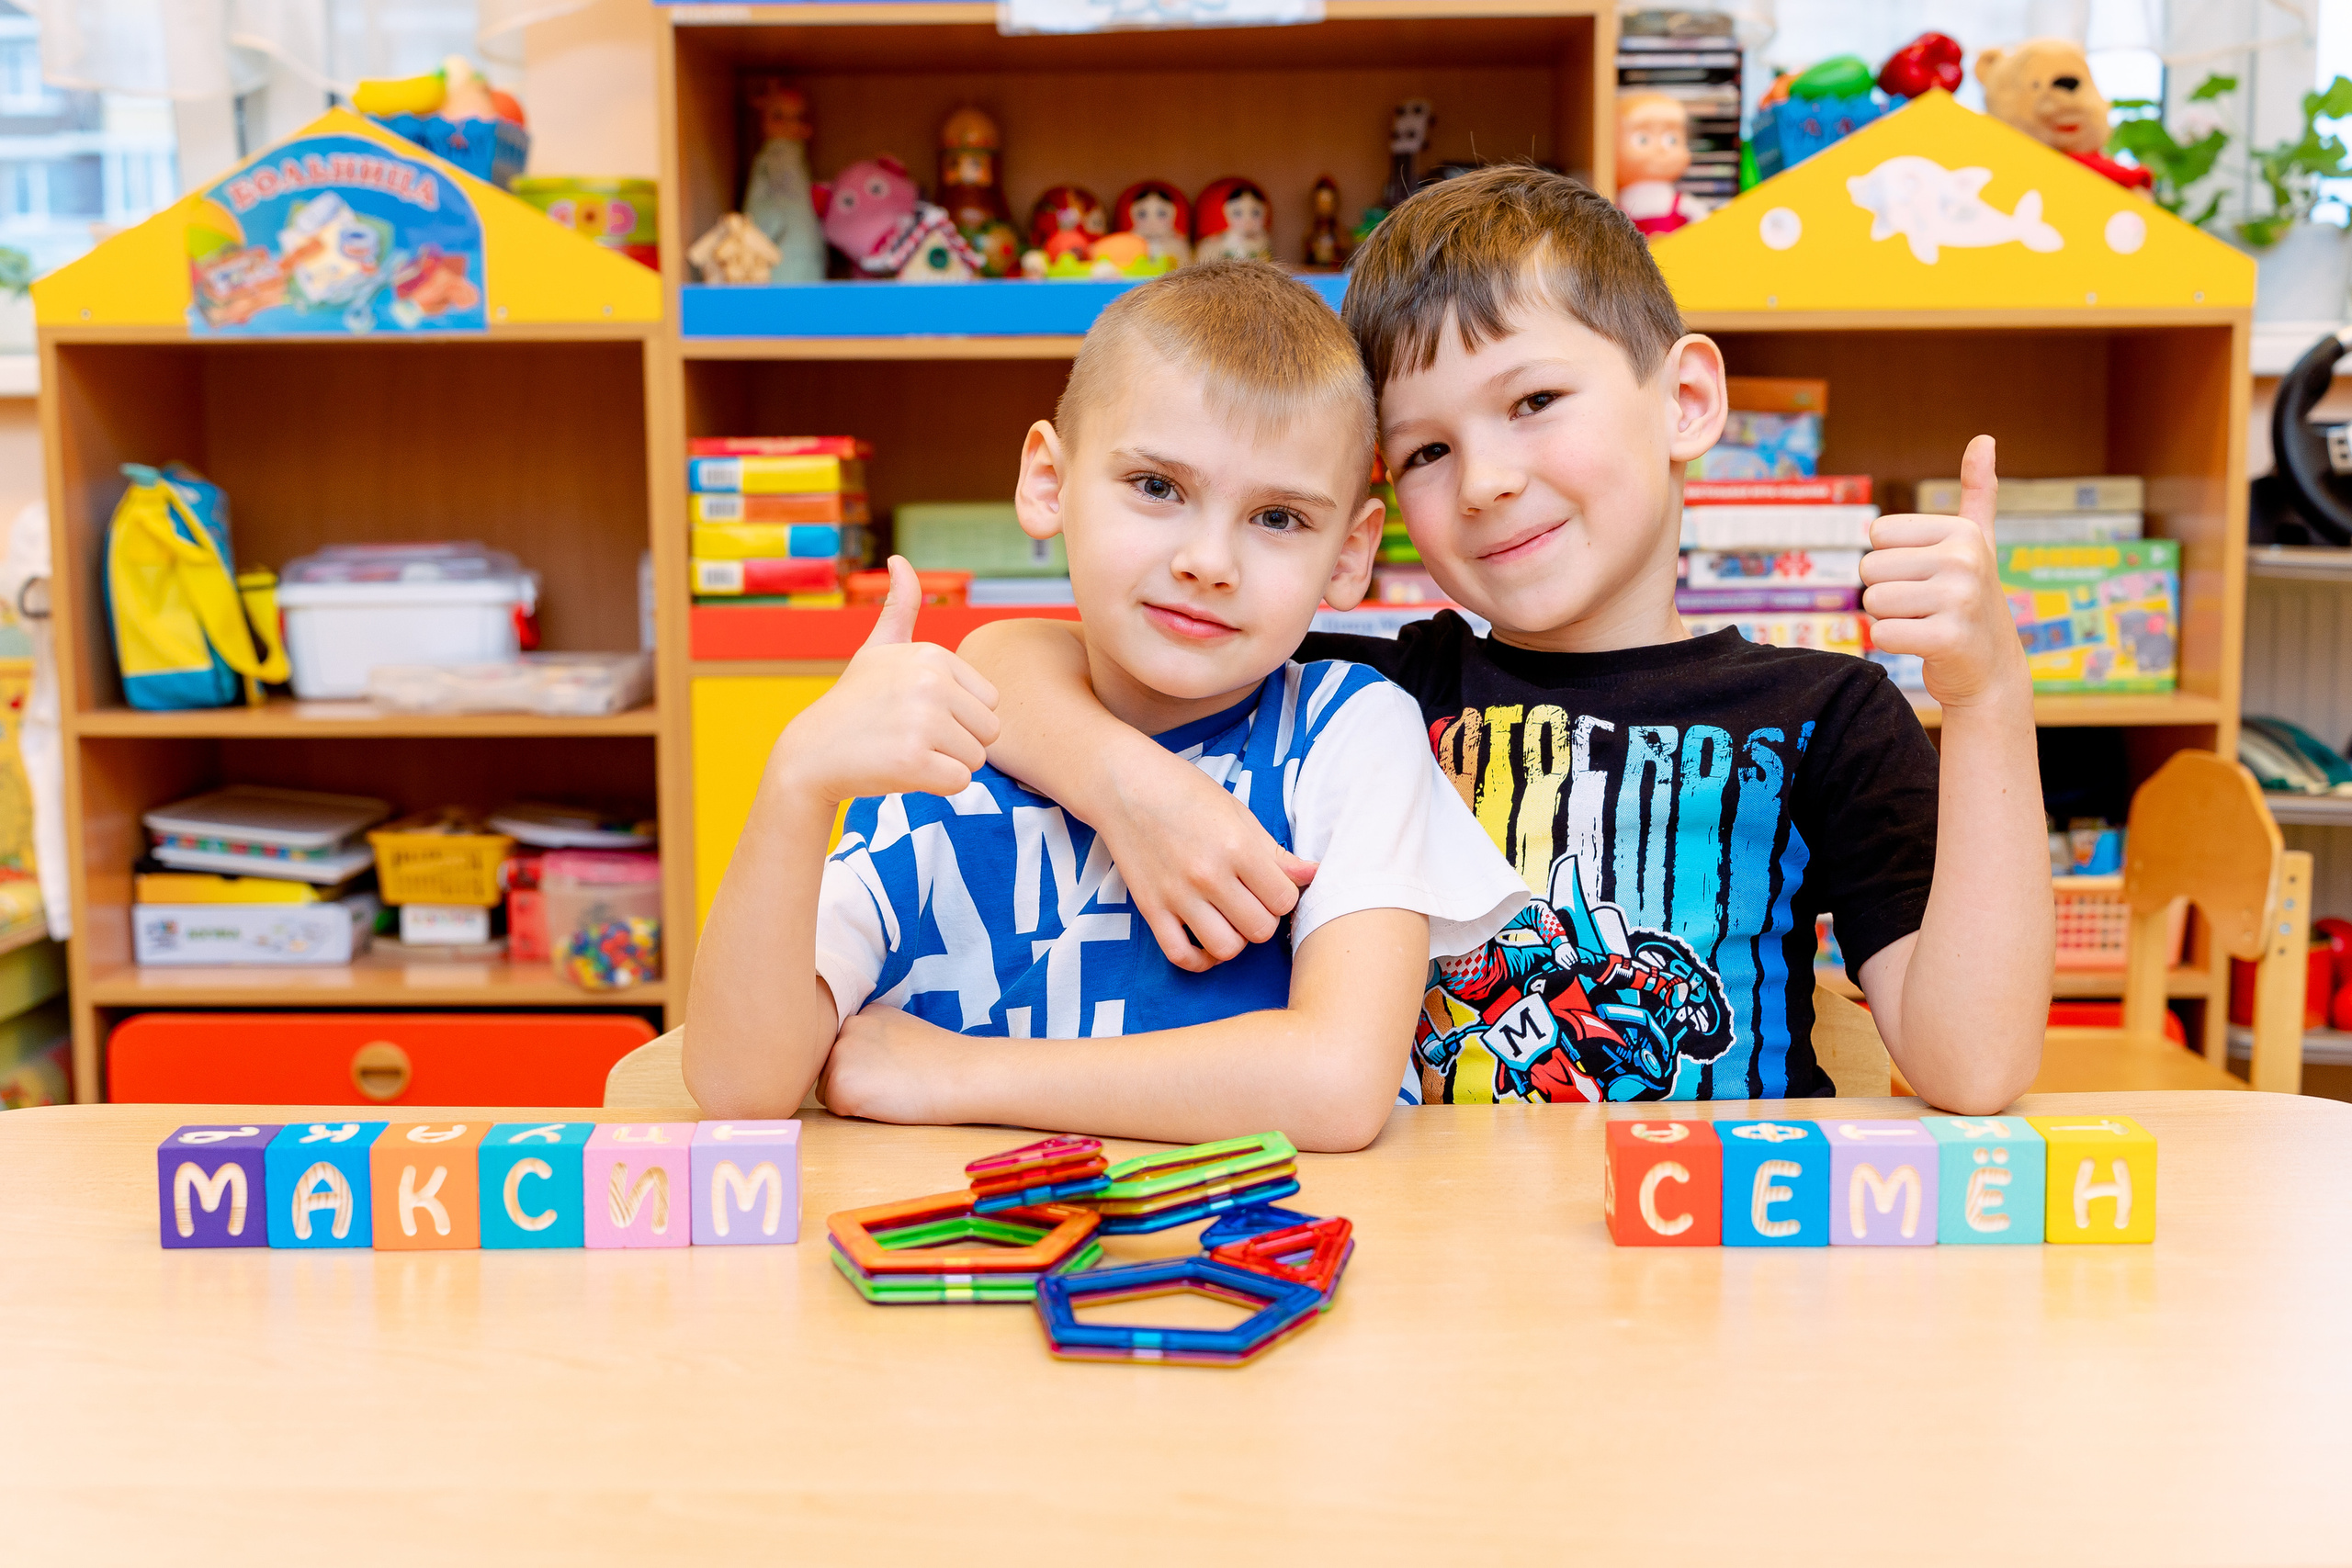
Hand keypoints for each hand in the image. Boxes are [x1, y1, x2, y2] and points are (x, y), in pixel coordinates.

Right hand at [772, 556, 1001, 802]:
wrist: (810, 754)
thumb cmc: (854, 703)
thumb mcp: (877, 649)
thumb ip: (899, 607)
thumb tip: (899, 559)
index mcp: (932, 655)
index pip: (989, 701)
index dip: (959, 716)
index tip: (916, 713)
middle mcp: (930, 682)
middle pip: (989, 731)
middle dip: (957, 743)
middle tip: (912, 737)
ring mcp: (922, 721)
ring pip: (976, 759)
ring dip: (946, 764)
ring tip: (905, 750)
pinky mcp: (914, 761)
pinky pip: (959, 783)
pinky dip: (935, 786)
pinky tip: (901, 771)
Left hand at [817, 1004, 961, 1123]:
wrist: (962, 1075)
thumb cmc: (943, 1061)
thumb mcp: (904, 1031)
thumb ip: (875, 1038)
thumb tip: (858, 1061)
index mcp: (864, 1014)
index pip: (845, 1048)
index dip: (868, 1067)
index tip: (894, 1069)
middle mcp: (847, 1027)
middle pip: (831, 1066)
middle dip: (855, 1080)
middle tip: (894, 1082)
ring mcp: (840, 1054)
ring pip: (828, 1087)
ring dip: (853, 1096)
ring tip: (891, 1091)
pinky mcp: (841, 1084)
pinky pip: (835, 1108)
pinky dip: (856, 1113)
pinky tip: (886, 1102)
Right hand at [1097, 749, 1317, 972]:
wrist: (1123, 785)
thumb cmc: (1185, 791)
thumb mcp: (1237, 813)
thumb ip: (1275, 851)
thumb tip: (1313, 874)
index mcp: (1236, 846)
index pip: (1284, 899)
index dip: (1283, 896)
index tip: (1271, 886)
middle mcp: (1208, 875)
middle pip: (1260, 929)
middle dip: (1263, 919)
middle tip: (1252, 901)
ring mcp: (1177, 895)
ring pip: (1226, 948)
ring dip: (1235, 939)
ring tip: (1230, 919)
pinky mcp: (1151, 908)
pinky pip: (1181, 956)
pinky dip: (1199, 958)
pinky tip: (1205, 939)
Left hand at [1861, 435, 2029, 710]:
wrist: (1991, 670)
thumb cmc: (1972, 600)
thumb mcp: (1977, 542)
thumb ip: (1978, 492)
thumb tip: (1984, 438)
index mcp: (1962, 532)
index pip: (1877, 534)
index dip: (1890, 560)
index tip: (1924, 576)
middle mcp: (1964, 560)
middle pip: (1869, 568)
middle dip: (1886, 592)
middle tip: (1922, 606)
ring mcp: (1960, 600)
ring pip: (1872, 602)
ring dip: (1889, 618)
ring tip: (1924, 623)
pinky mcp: (1948, 639)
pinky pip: (1881, 634)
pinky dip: (1892, 643)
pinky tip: (1924, 645)